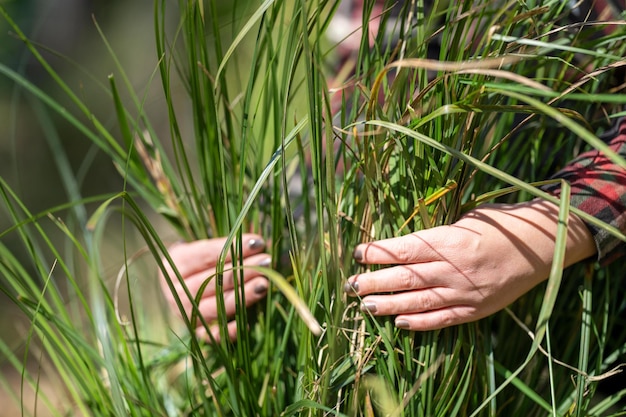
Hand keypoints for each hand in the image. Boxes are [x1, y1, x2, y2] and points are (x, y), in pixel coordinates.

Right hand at [159, 234, 269, 341]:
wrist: (183, 287)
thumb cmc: (203, 261)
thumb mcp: (209, 247)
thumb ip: (230, 244)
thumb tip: (259, 242)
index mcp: (175, 264)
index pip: (205, 255)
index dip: (231, 248)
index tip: (258, 242)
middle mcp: (175, 291)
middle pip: (211, 280)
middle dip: (242, 270)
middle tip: (266, 262)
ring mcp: (185, 314)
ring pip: (214, 307)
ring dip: (241, 296)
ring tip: (264, 284)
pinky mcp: (196, 333)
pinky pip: (213, 336)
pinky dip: (229, 331)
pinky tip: (247, 322)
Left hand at [344, 200, 595, 330]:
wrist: (541, 246)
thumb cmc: (499, 225)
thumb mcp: (465, 218)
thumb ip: (435, 233)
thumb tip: (402, 242)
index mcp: (448, 240)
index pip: (404, 248)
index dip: (378, 252)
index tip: (358, 253)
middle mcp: (453, 268)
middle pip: (405, 277)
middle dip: (374, 281)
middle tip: (350, 285)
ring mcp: (464, 291)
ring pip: (419, 301)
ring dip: (389, 304)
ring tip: (365, 306)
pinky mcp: (475, 309)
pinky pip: (443, 319)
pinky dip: (420, 323)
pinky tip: (399, 323)